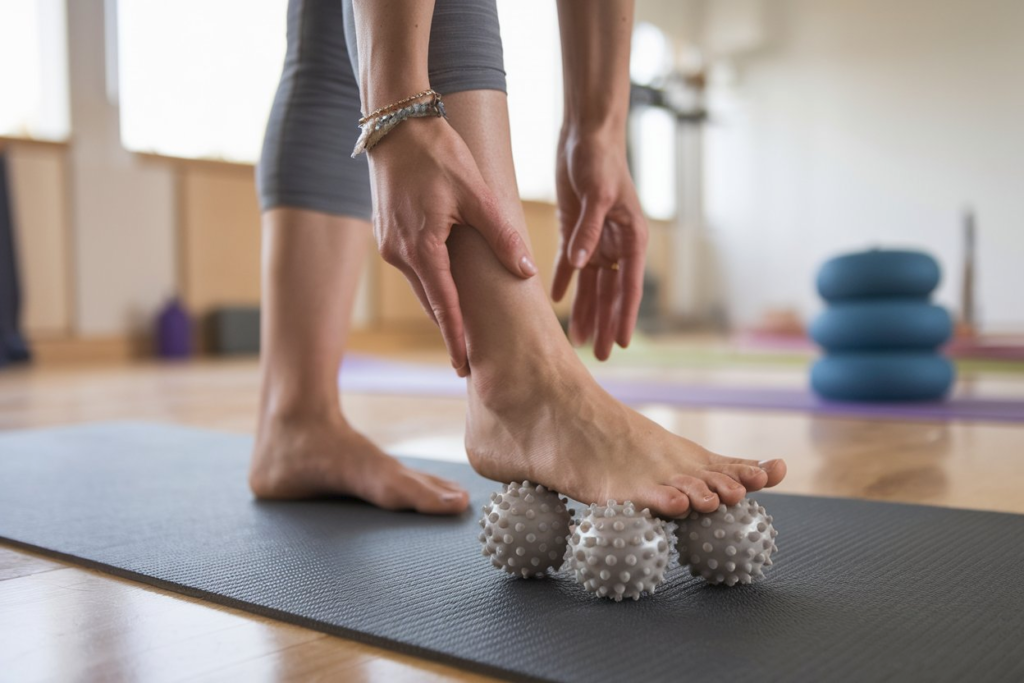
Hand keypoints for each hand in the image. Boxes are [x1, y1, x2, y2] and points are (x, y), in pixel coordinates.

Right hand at [367, 117, 537, 375]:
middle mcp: (399, 254)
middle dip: (450, 329)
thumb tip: (527, 271)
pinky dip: (431, 281)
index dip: (456, 338)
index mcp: (422, 249)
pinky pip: (413, 268)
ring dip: (441, 304)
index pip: (443, 307)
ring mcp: (389, 245)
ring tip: (464, 328)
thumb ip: (503, 236)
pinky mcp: (386, 234)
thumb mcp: (478, 195)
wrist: (396, 125)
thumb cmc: (438, 154)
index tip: (463, 366)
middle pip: (431, 301)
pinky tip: (447, 286)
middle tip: (471, 357)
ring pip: (422, 285)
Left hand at [552, 128, 647, 359]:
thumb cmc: (600, 160)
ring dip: (584, 311)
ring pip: (591, 285)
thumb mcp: (597, 194)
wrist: (586, 133)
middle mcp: (618, 244)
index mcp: (633, 238)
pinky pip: (570, 264)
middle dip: (605, 324)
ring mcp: (596, 238)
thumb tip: (582, 265)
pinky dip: (565, 282)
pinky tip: (558, 303)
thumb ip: (589, 230)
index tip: (621, 344)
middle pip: (611, 293)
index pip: (630, 287)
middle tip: (599, 355)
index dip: (624, 317)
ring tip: (576, 340)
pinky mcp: (575, 229)